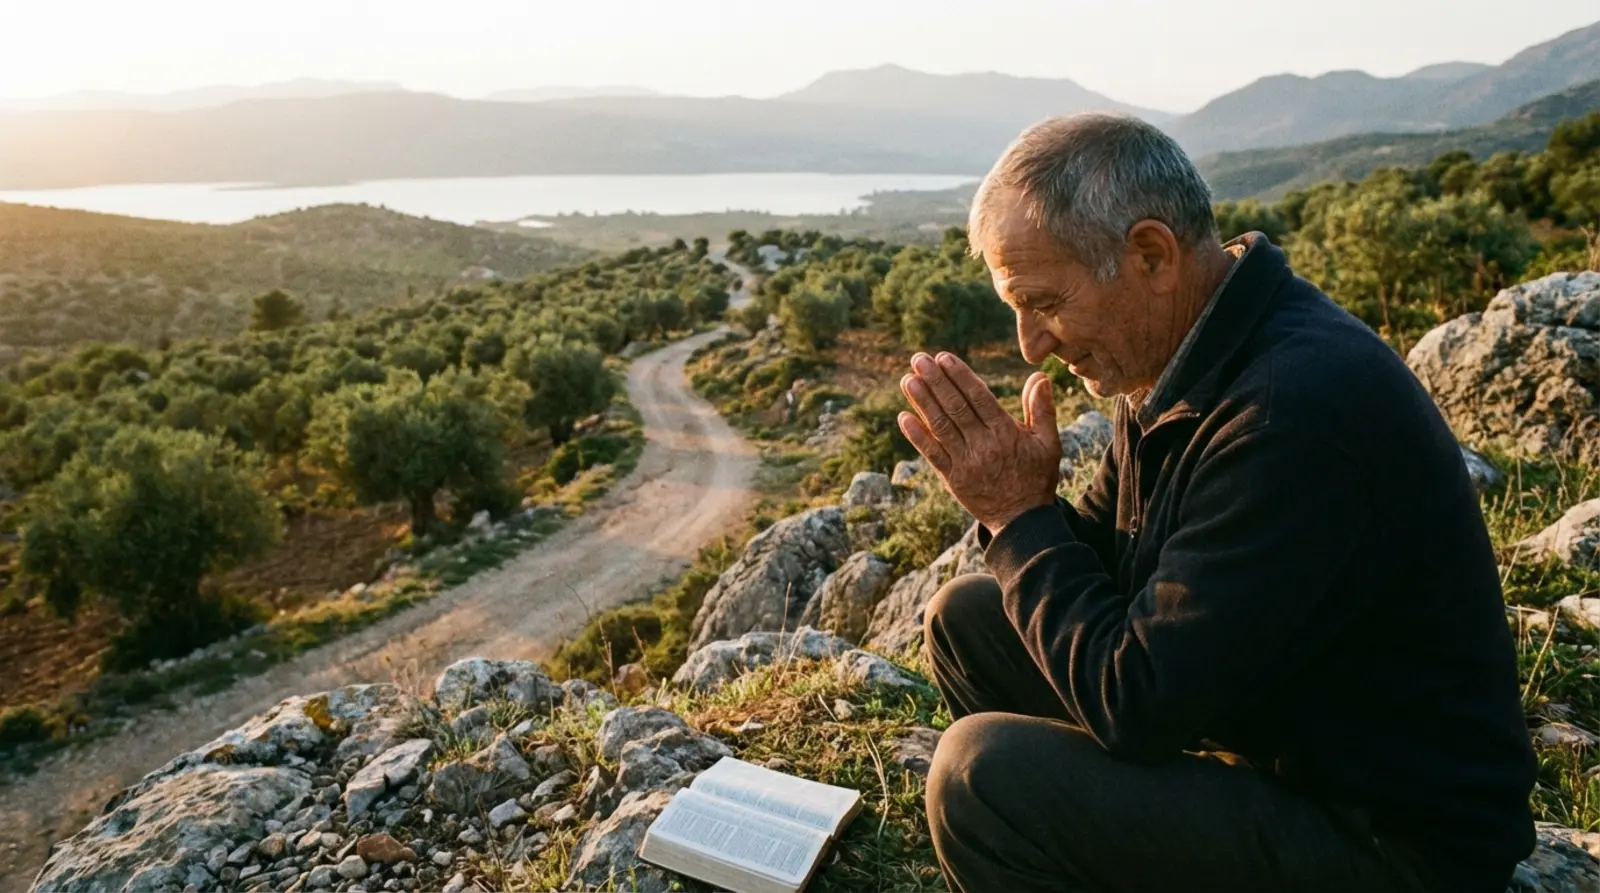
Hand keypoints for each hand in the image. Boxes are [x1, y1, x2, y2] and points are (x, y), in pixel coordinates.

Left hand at [897, 352, 1060, 533]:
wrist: (1022, 521)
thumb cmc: (1036, 477)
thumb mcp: (1048, 444)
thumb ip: (1042, 409)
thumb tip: (1039, 376)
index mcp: (1006, 433)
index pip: (978, 398)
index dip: (959, 376)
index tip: (943, 357)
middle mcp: (983, 446)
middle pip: (955, 408)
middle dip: (935, 381)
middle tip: (918, 359)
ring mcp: (966, 463)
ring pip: (941, 427)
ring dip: (922, 403)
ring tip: (907, 380)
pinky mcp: (953, 479)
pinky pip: (932, 454)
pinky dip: (917, 436)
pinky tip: (903, 417)